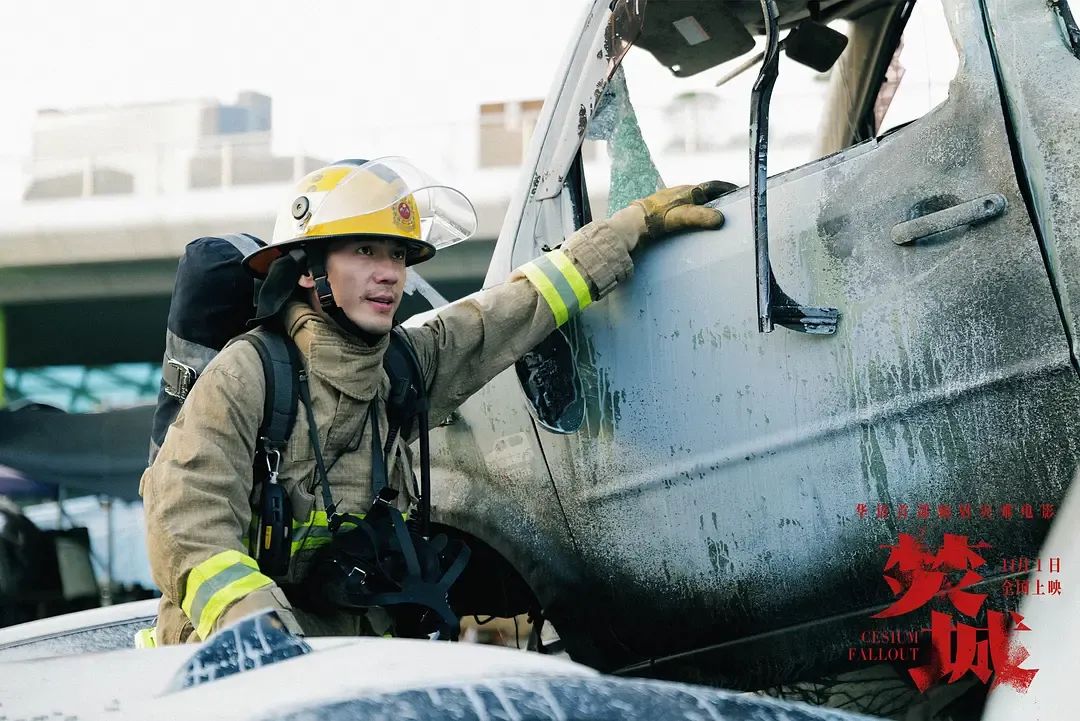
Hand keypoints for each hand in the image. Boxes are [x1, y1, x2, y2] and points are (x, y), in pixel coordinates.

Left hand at [607, 181, 736, 253]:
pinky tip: (695, 222)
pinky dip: (696, 212)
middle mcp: (682, 192)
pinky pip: (687, 208)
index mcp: (689, 190)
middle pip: (706, 192)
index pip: (713, 186)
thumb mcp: (681, 217)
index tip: (740, 192)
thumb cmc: (657, 217)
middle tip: (732, 205)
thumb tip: (720, 218)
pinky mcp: (667, 209)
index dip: (727, 188)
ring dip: (707, 205)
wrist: (633, 222)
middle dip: (720, 197)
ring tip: (717, 215)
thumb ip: (700, 217)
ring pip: (696, 200)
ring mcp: (674, 200)